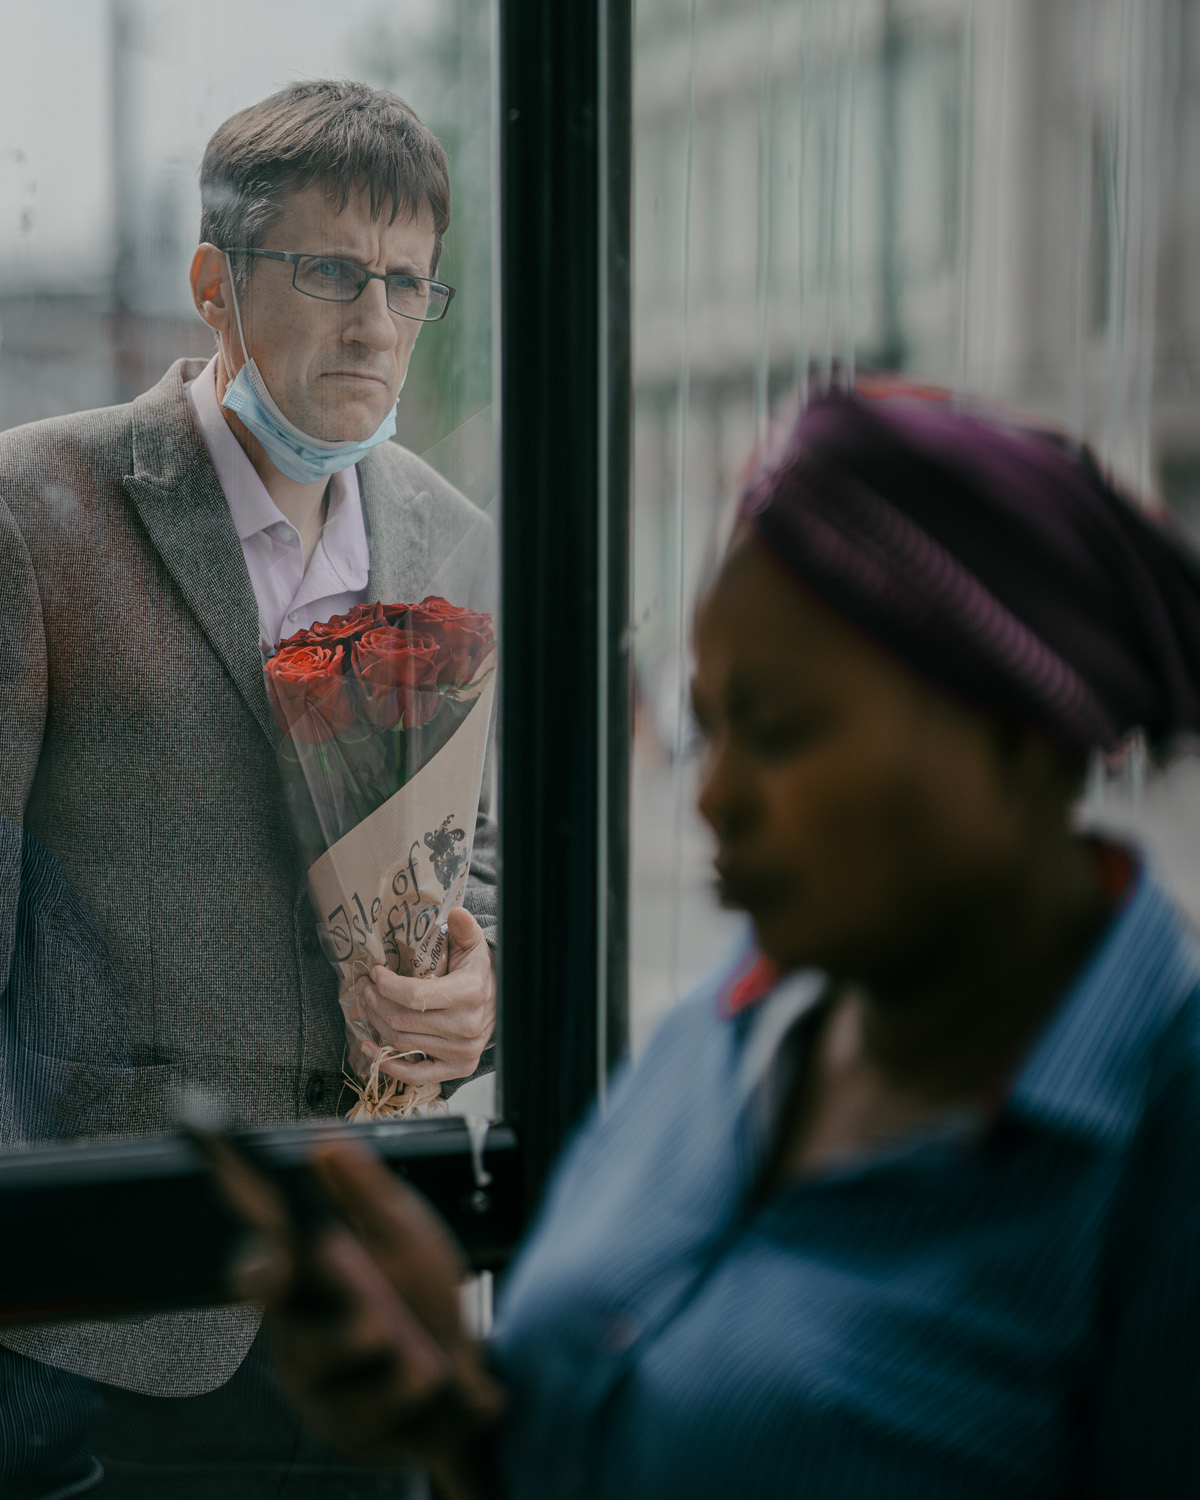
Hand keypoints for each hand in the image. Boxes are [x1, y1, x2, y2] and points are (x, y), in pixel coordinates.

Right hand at [214, 1135, 502, 1496]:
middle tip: (373, 1322)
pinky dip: (407, 1401)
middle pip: (295, 1337)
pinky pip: (371, 1423)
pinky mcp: (351, 1438)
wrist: (474, 1371)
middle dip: (332, 1330)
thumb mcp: (404, 1233)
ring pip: (337, 1386)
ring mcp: (322, 1397)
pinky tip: (435, 1387)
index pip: (258, 1275)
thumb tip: (322, 1139)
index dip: (263, 1264)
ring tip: (420, 1365)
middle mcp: (299, 1342)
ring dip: (382, 1372)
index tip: (286, 1250)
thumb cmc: (423, 1294)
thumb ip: (363, 1190)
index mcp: (301, 1287)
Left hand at [357, 907, 494, 1084]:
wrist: (501, 1004)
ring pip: (402, 1042)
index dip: (387, 985)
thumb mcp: (474, 947)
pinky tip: (370, 1048)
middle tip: (366, 986)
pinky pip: (415, 1074)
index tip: (375, 973)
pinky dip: (389, 1065)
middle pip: (402, 1020)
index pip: (415, 996)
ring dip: (377, 1023)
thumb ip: (464, 929)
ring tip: (368, 1005)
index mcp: (469, 994)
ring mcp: (461, 1051)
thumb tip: (456, 912)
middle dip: (376, 1001)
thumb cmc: (480, 974)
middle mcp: (466, 1027)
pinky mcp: (456, 1068)